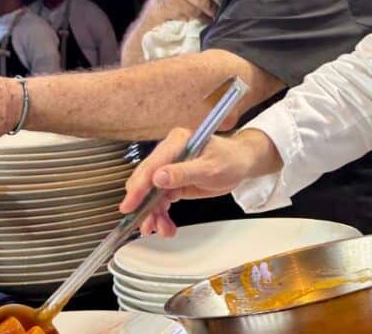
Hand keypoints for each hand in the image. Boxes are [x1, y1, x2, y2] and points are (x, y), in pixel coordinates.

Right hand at [119, 128, 275, 237]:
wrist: (241, 164)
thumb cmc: (230, 160)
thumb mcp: (209, 168)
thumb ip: (183, 173)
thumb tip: (158, 177)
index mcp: (176, 142)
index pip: (151, 166)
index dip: (139, 187)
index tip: (130, 205)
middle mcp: (169, 154)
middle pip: (146, 181)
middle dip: (145, 205)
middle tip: (145, 224)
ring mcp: (170, 169)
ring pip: (152, 195)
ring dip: (154, 214)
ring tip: (161, 230)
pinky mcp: (173, 182)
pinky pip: (161, 200)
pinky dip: (161, 214)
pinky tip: (165, 225)